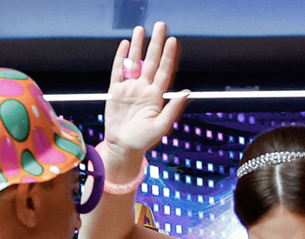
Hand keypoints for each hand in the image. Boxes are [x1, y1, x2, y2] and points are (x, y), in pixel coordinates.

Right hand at [103, 22, 190, 165]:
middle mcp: (144, 89)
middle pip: (151, 61)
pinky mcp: (116, 91)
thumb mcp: (161, 127)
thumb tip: (187, 93)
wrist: (122, 147)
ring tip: (140, 29)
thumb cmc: (142, 140)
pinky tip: (125, 45)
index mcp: (156, 96)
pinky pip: (119, 70)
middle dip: (156, 43)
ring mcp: (130, 88)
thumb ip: (173, 109)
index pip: (164, 71)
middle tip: (160, 25)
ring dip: (138, 46)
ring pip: (135, 62)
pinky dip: (121, 58)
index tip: (173, 41)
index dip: (169, 56)